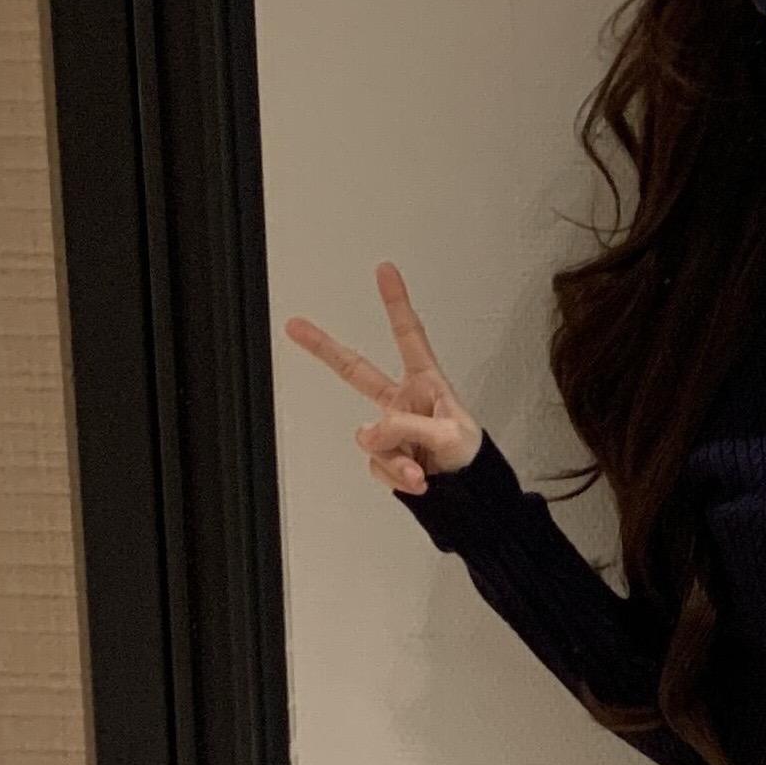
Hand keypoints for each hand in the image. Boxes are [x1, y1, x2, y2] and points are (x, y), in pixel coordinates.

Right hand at [281, 263, 480, 495]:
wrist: (469, 493)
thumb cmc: (469, 454)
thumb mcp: (449, 435)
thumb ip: (406, 428)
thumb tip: (368, 433)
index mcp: (425, 383)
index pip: (408, 336)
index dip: (396, 303)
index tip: (385, 271)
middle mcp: (402, 401)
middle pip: (356, 370)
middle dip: (324, 348)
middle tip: (296, 325)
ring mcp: (390, 429)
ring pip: (372, 439)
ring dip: (396, 459)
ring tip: (422, 469)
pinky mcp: (385, 455)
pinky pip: (376, 465)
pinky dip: (395, 476)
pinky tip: (418, 480)